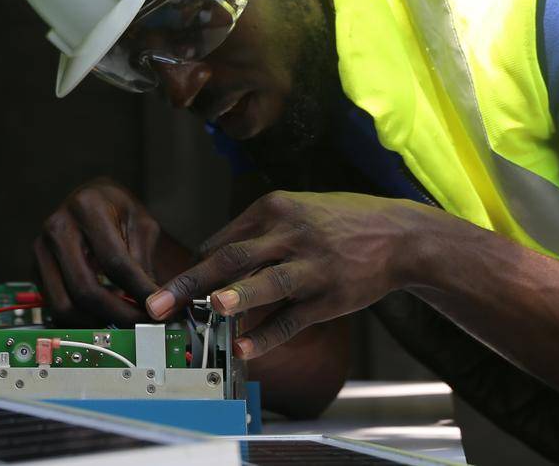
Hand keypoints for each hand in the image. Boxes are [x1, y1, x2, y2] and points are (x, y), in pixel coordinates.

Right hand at [34, 178, 182, 326]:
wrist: (89, 200)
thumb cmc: (117, 211)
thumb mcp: (141, 224)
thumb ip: (145, 262)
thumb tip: (155, 306)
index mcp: (87, 208)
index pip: (115, 262)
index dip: (140, 292)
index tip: (159, 311)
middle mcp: (57, 227)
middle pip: (85, 289)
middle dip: (119, 315)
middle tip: (143, 325)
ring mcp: (41, 249)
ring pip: (65, 305)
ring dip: (98, 322)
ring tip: (124, 321)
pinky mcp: (35, 268)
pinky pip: (55, 306)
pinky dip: (82, 318)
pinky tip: (104, 313)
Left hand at [146, 191, 432, 358]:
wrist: (399, 235)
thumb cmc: (338, 222)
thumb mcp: (297, 209)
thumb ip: (257, 231)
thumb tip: (212, 257)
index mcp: (274, 208)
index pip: (222, 240)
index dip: (194, 268)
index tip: (168, 291)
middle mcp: (290, 234)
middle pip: (231, 258)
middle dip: (190, 283)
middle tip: (158, 304)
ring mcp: (312, 267)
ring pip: (267, 283)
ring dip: (237, 297)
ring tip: (211, 309)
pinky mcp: (330, 297)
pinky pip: (292, 320)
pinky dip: (267, 336)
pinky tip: (244, 349)